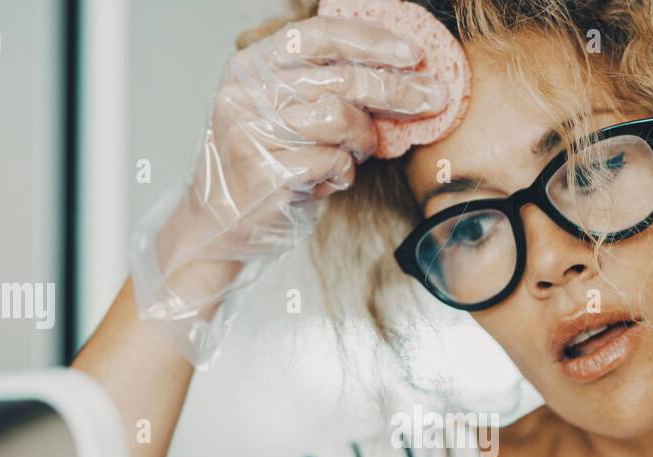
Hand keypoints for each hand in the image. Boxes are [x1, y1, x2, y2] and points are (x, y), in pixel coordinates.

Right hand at [129, 15, 448, 362]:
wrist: (219, 225)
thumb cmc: (265, 166)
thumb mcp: (285, 114)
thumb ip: (323, 87)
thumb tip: (400, 71)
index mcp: (252, 67)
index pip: (318, 35)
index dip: (370, 40)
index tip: (412, 51)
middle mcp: (247, 93)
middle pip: (339, 78)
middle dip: (396, 89)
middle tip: (433, 97)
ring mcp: (252, 133)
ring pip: (339, 118)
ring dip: (363, 140)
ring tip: (356, 154)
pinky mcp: (267, 173)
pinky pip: (333, 162)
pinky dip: (343, 174)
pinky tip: (328, 180)